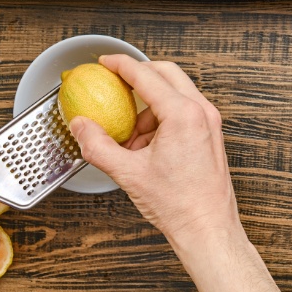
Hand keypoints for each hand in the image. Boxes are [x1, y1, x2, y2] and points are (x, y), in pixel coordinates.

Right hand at [69, 55, 241, 245]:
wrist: (208, 230)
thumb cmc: (178, 205)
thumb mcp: (128, 173)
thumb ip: (98, 146)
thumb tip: (81, 127)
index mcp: (183, 114)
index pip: (146, 75)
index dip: (120, 65)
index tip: (105, 62)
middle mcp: (201, 111)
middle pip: (166, 73)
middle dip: (138, 76)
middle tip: (116, 84)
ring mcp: (210, 122)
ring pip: (175, 93)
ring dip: (149, 106)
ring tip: (130, 138)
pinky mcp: (211, 134)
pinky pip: (183, 111)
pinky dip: (161, 119)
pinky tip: (146, 147)